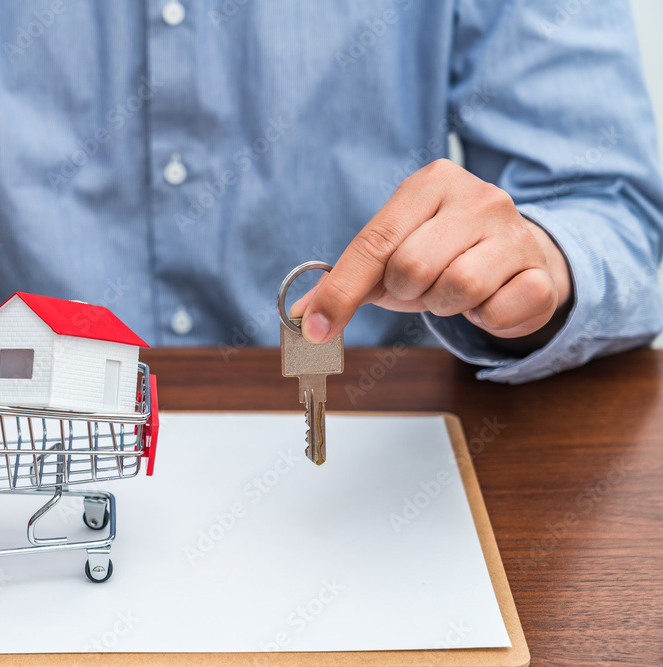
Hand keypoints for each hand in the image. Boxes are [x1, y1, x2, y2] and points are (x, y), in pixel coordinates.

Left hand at [292, 159, 571, 347]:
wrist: (518, 257)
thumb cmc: (444, 254)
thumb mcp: (389, 259)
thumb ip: (344, 284)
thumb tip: (302, 316)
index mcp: (431, 182)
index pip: (375, 241)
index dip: (342, 291)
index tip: (316, 328)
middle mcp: (478, 197)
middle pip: (413, 267)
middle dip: (407, 292)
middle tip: (424, 286)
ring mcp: (515, 232)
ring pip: (456, 288)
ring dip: (444, 305)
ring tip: (454, 291)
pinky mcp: (541, 273)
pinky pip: (496, 313)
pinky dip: (483, 320)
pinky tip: (486, 302)